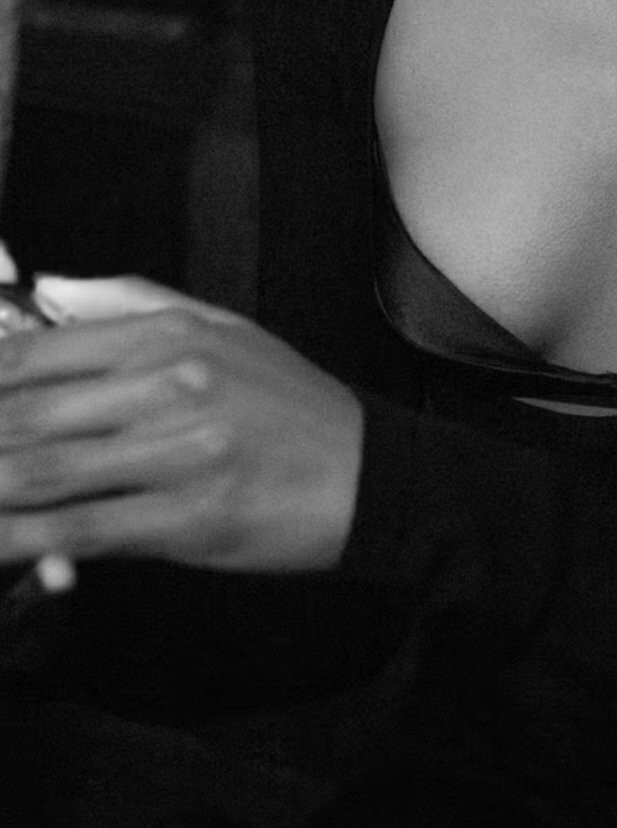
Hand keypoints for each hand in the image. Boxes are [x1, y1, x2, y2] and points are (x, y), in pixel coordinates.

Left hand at [0, 279, 363, 573]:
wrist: (369, 474)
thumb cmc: (291, 405)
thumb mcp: (224, 328)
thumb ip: (131, 303)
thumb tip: (49, 287)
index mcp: (171, 336)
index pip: (41, 350)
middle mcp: (170, 386)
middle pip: (30, 413)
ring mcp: (178, 455)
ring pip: (46, 473)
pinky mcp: (187, 520)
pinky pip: (83, 531)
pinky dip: (26, 541)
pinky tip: (1, 539)